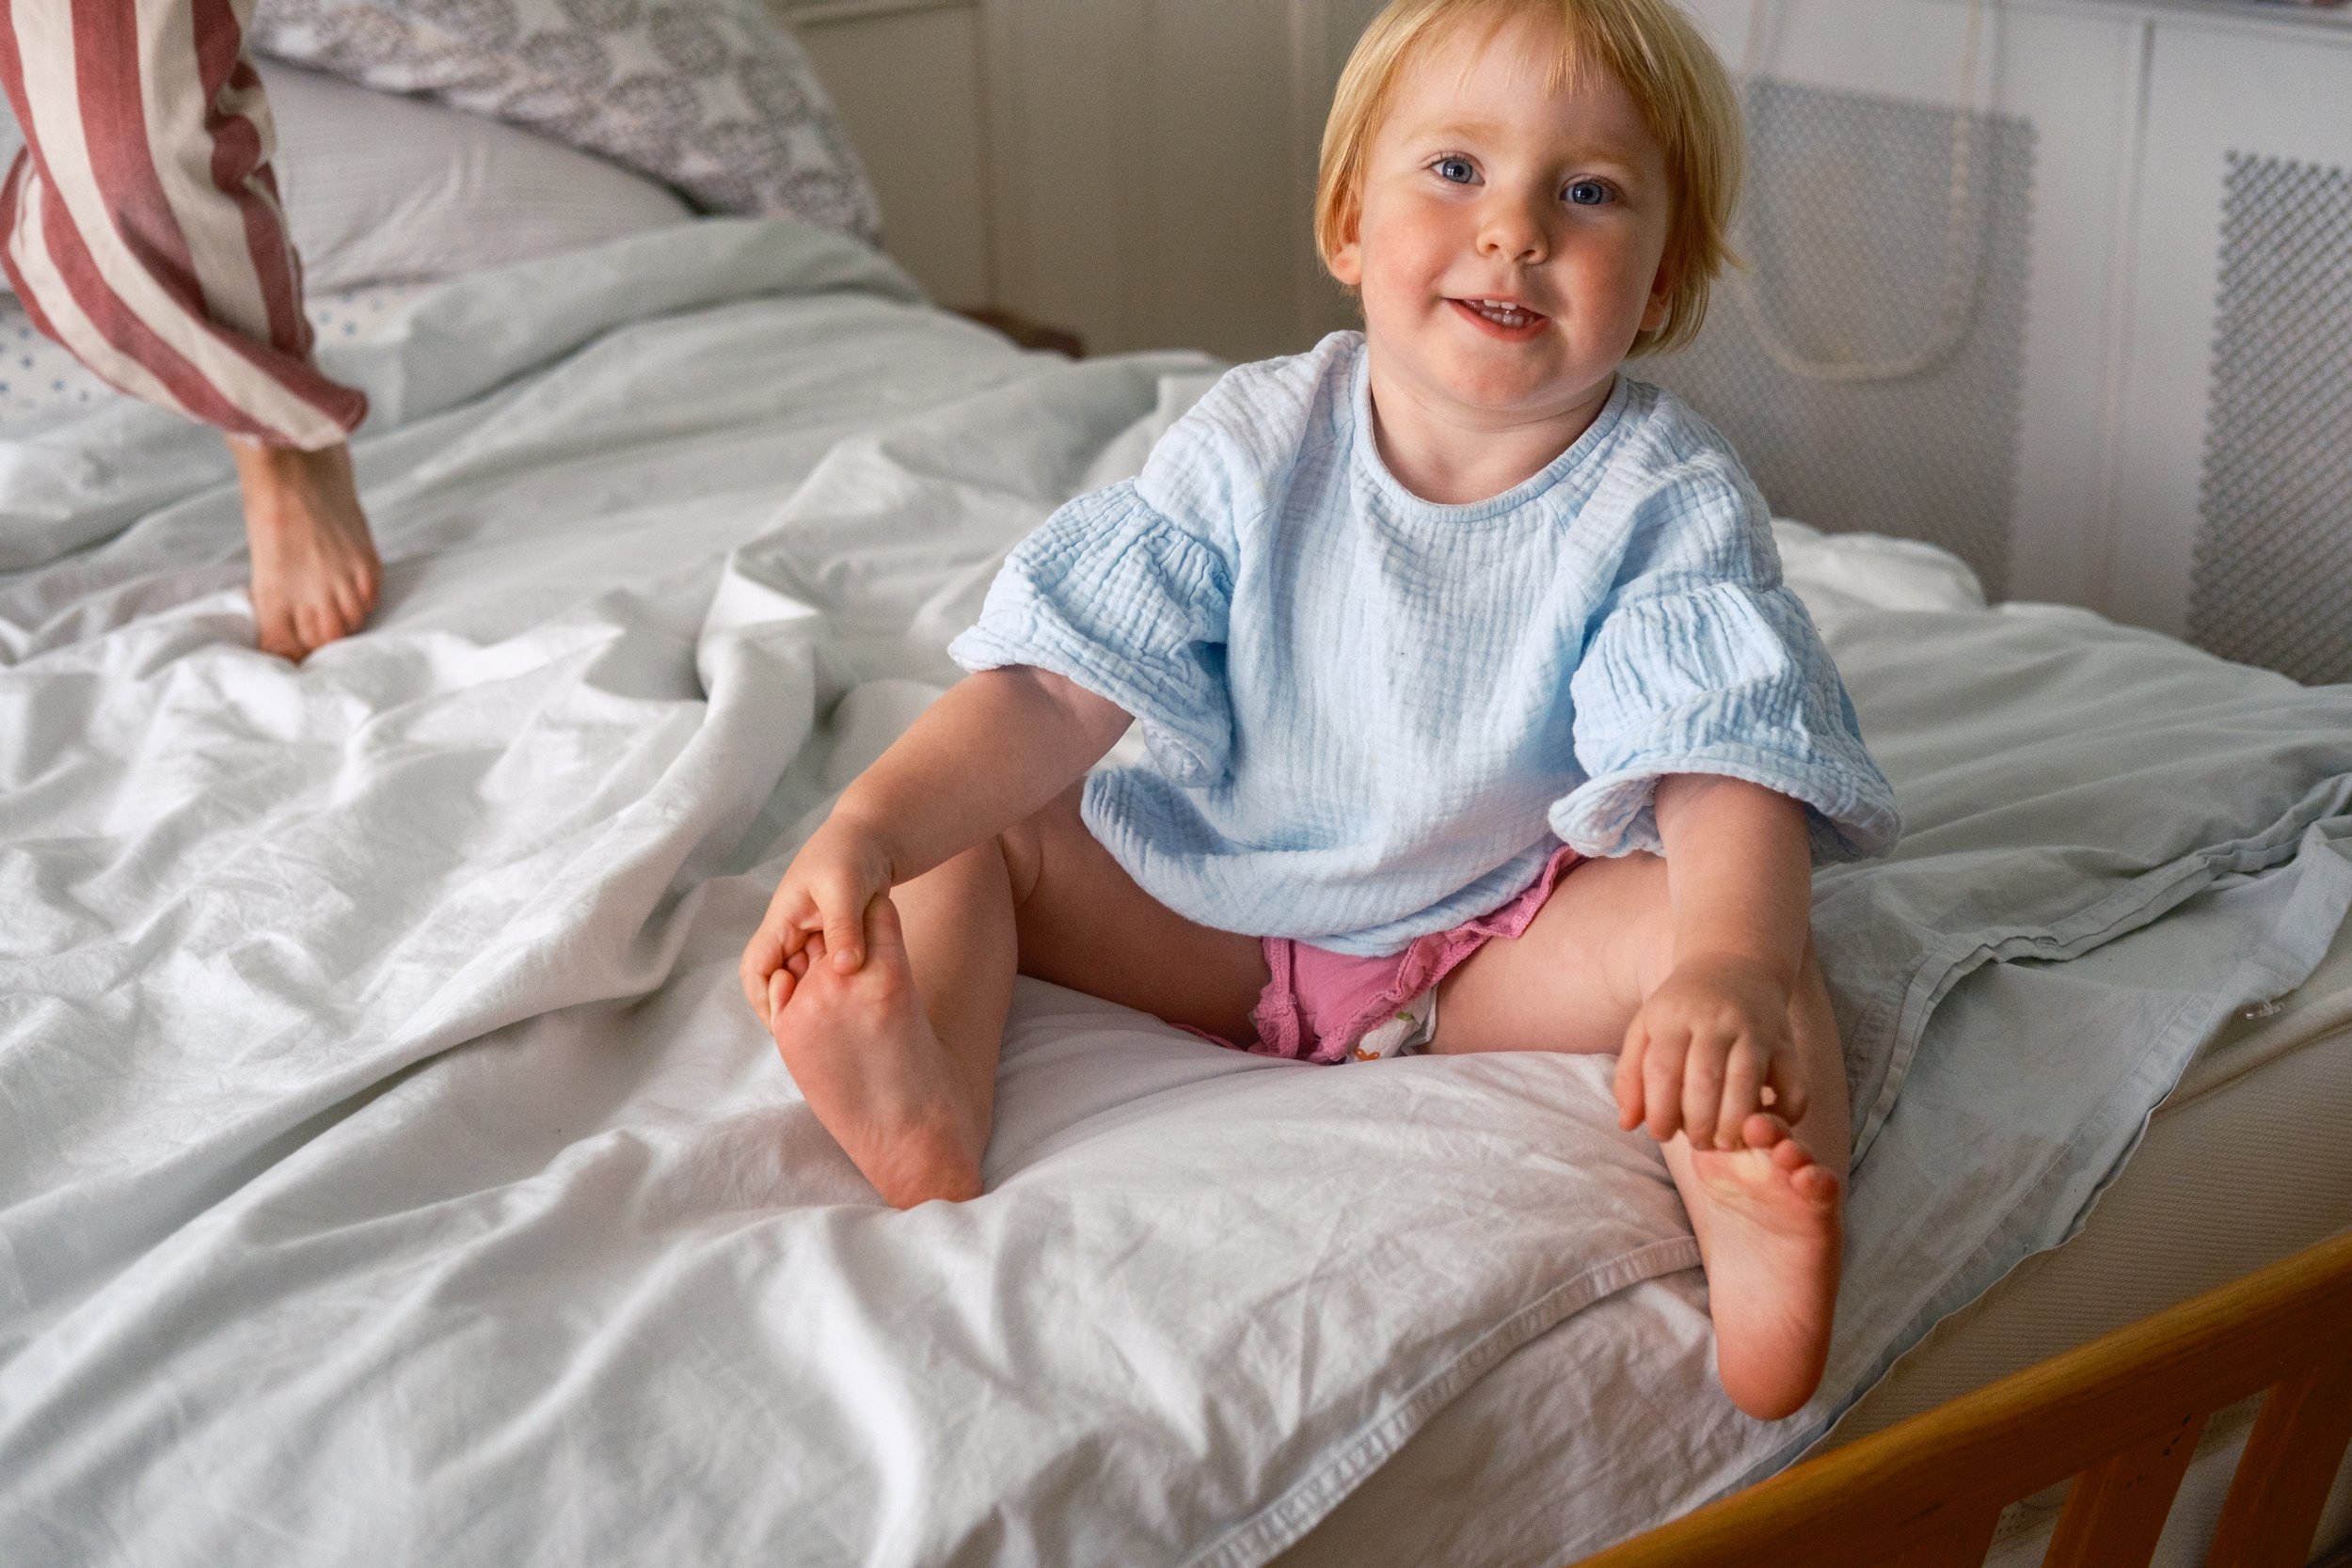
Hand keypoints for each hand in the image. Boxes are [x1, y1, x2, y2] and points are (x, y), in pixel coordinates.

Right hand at [739, 812, 895, 1026]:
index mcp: (782, 920)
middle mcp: (790, 932)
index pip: (755, 968)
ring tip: (840, 1022)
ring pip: (804, 979)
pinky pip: (827, 973)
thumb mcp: (846, 888)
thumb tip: (844, 970)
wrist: (874, 836)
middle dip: (791, 1007)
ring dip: (816, 998)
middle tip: (818, 1032)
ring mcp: (811, 937)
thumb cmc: (852, 853)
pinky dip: (837, 986)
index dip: (763, 999)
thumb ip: (843, 928)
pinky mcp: (833, 940)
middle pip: (777, 980)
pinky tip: (857, 1001)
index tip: (784, 1024)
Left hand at [1615, 953, 1807, 1148]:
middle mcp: (1715, 1021)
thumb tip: (1627, 1124)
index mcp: (1673, 1018)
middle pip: (1705, 1080)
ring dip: (1735, 1123)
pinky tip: (1766, 1123)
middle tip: (1697, 1143)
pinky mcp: (1787, 1043)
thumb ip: (1630, 1075)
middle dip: (1698, 1124)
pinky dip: (1786, 1112)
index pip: (1662, 1069)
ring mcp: (1755, 1030)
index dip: (1659, 1111)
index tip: (1661, 1134)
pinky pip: (1794, 1084)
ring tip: (1725, 1142)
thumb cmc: (1683, 1007)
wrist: (1735, 962)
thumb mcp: (1645, 1028)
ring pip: (1747, 1081)